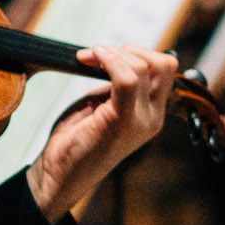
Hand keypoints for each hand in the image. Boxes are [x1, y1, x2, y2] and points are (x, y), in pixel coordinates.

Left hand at [26, 44, 178, 220]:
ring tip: (88, 58)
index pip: (165, 69)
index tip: (106, 54)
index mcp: (152, 113)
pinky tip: (88, 60)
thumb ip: (118, 85)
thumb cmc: (76, 139)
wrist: (58, 174)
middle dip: (127, 50)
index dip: (138, 52)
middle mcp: (153, 118)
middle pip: (162, 64)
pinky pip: (126, 79)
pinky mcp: (121, 122)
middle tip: (96, 54)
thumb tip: (118, 55)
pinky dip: (108, 61)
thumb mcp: (103, 105)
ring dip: (112, 54)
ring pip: (143, 68)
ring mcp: (140, 121)